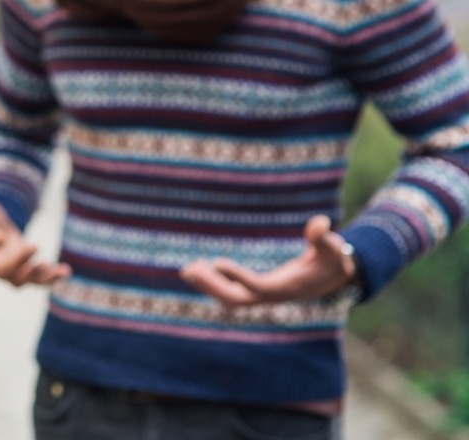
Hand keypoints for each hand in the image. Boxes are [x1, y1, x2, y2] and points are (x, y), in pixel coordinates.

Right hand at [0, 162, 69, 286]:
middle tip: (34, 245)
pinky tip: (65, 271)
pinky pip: (37, 281)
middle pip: (2, 270)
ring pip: (19, 281)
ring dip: (36, 276)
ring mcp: (9, 270)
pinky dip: (50, 278)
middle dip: (18, 261)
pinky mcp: (25, 272)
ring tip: (53, 267)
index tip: (1, 234)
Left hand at [180, 215, 358, 305]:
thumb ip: (324, 238)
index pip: (259, 287)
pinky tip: (196, 271)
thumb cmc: (332, 260)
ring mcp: (264, 296)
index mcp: (288, 287)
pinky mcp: (258, 292)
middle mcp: (273, 296)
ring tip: (187, 270)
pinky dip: (213, 284)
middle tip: (190, 268)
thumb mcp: (332, 248)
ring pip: (230, 298)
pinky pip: (231, 293)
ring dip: (208, 286)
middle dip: (213, 286)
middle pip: (237, 298)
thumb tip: (320, 223)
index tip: (217, 261)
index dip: (239, 277)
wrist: (333, 278)